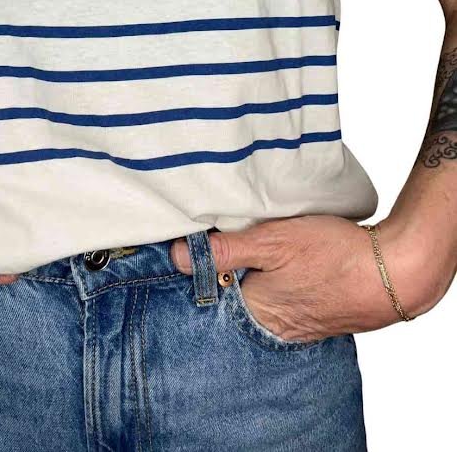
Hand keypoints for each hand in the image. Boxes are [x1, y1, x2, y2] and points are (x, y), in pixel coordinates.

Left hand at [169, 214, 444, 341]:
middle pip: (229, 299)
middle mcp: (270, 328)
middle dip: (221, 274)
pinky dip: (273, 284)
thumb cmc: (333, 255)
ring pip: (254, 299)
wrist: (392, 272)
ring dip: (248, 277)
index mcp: (254, 312)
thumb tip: (177, 255)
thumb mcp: (272, 242)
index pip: (207, 294)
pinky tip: (279, 267)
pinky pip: (279, 302)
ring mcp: (293, 326)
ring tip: (251, 250)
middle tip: (220, 242)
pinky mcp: (312, 317)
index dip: (197, 268)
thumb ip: (225, 250)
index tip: (191, 245)